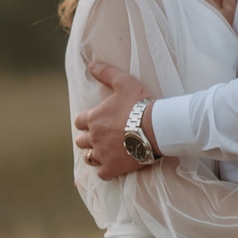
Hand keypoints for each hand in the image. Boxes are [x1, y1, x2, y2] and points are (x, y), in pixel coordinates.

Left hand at [73, 60, 155, 180]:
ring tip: (104, 152)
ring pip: (89, 157)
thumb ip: (106, 73)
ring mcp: (102, 154)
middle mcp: (94, 137)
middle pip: (81, 141)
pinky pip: (101, 173)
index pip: (80, 121)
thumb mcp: (124, 82)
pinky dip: (105, 170)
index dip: (87, 121)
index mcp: (94, 118)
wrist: (157, 127)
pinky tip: (112, 167)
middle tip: (100, 137)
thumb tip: (91, 65)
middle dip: (87, 138)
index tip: (95, 122)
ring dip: (94, 154)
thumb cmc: (140, 103)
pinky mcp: (112, 168)